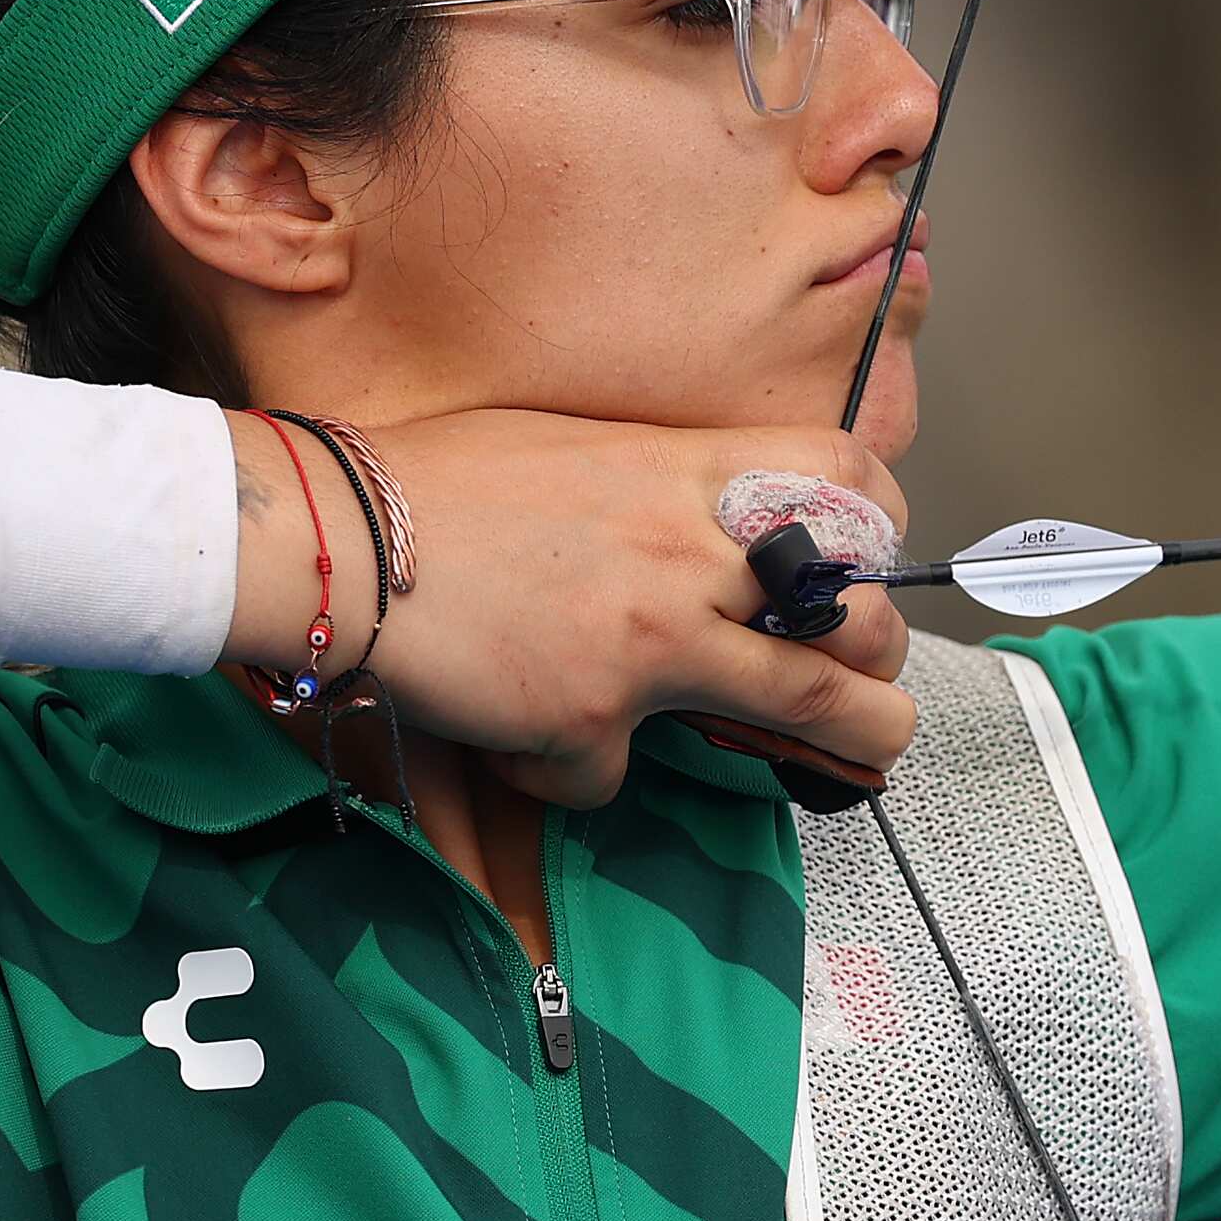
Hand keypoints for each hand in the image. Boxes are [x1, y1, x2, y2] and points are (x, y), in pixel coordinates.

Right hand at [224, 410, 916, 805]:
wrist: (339, 535)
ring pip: (802, 702)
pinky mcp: (590, 716)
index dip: (880, 515)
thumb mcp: (576, 446)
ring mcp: (649, 639)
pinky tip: (530, 739)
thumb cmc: (436, 479)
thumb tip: (694, 525)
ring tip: (871, 753)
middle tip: (874, 676)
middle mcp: (687, 551)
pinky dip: (574, 772)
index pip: (840, 470)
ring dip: (850, 737)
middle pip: (851, 607)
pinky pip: (614, 774)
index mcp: (683, 469)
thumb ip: (652, 486)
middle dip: (881, 654)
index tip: (875, 552)